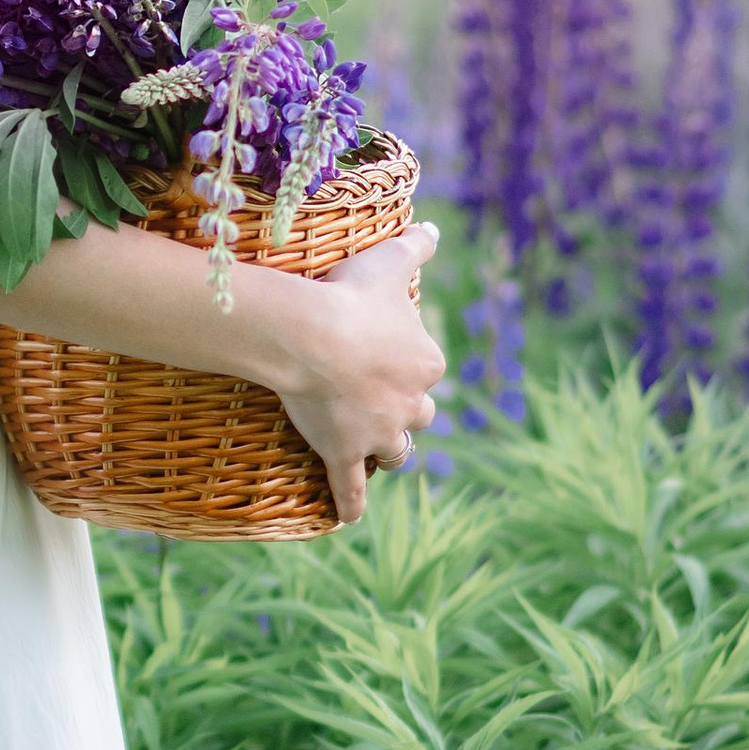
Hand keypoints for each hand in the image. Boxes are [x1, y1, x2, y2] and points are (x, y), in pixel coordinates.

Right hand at [275, 223, 445, 526]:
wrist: (312, 337)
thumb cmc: (352, 296)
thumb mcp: (389, 263)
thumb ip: (416, 246)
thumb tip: (436, 230)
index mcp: (426, 362)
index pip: (427, 368)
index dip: (409, 363)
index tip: (386, 352)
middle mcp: (411, 404)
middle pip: (418, 416)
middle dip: (405, 412)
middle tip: (383, 403)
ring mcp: (377, 434)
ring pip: (394, 452)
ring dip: (387, 452)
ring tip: (373, 453)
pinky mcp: (344, 453)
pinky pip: (349, 488)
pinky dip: (349, 504)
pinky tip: (349, 519)